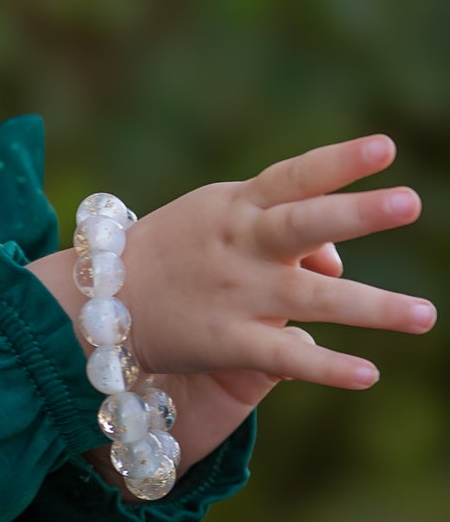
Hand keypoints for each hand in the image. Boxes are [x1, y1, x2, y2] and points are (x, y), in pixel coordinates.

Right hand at [123, 134, 433, 385]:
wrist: (103, 300)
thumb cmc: (179, 249)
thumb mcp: (224, 218)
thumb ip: (287, 225)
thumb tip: (341, 265)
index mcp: (240, 207)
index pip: (295, 177)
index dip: (338, 161)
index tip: (386, 147)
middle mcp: (242, 246)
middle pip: (303, 225)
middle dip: (356, 213)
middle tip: (411, 202)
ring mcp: (236, 295)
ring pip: (312, 300)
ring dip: (371, 307)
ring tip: (427, 314)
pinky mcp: (228, 342)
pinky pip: (285, 357)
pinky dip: (326, 366)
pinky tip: (368, 374)